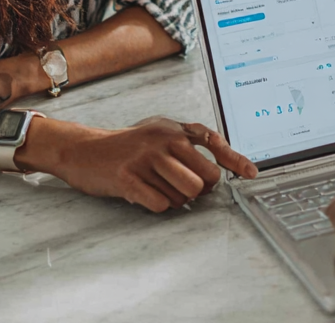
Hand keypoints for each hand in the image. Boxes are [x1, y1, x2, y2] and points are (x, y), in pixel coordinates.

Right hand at [38, 118, 257, 212]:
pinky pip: (162, 204)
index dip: (236, 160)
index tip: (251, 173)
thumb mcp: (158, 134)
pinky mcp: (129, 178)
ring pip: (186, 193)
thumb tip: (215, 173)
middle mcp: (163, 139)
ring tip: (161, 189)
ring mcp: (145, 158)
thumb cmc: (127, 147)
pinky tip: (144, 193)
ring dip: (178, 199)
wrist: (83, 150)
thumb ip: (186, 145)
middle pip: (206, 177)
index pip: (214, 142)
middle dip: (201, 189)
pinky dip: (158, 205)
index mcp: (173, 128)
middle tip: (185, 188)